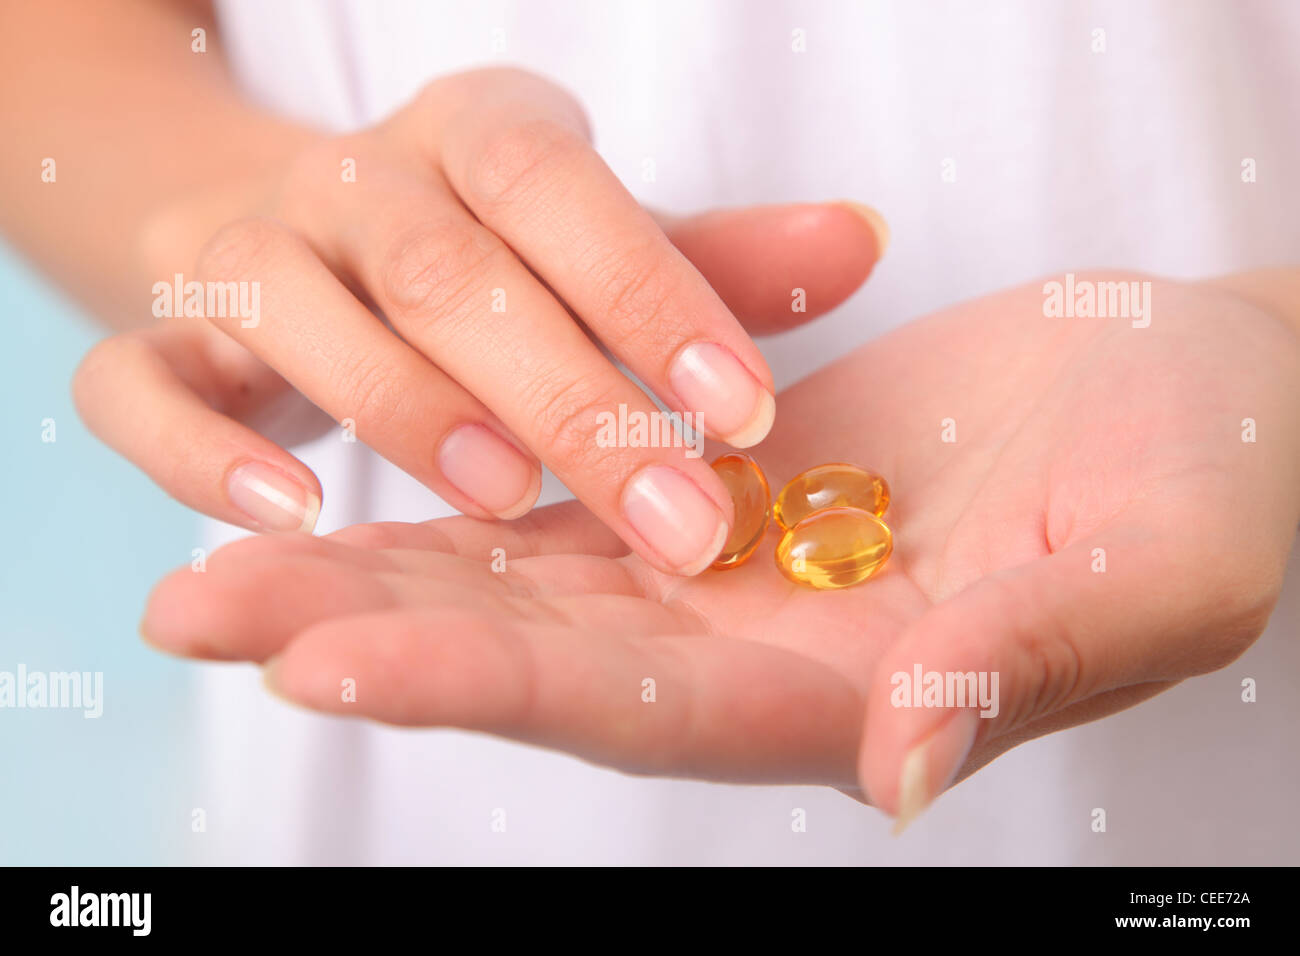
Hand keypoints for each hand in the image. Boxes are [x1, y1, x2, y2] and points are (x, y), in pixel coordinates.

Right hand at [72, 67, 885, 574]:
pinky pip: (136, 385)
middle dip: (565, 398)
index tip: (747, 416)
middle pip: (446, 268)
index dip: (652, 298)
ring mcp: (242, 254)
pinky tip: (292, 523)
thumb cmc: (489, 256)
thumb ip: (709, 260)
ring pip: (296, 309)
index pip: (564, 196)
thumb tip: (862, 241)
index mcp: (475, 140)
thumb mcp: (596, 244)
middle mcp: (355, 182)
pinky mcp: (158, 339)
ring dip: (403, 408)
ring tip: (507, 504)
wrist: (313, 236)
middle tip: (673, 517)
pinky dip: (197, 451)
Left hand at [141, 271, 1299, 825]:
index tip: (332, 661)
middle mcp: (765, 647)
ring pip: (530, 577)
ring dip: (378, 565)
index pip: (643, 711)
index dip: (488, 687)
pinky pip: (574, 491)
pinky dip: (466, 489)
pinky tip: (359, 478)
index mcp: (851, 693)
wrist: (1198, 387)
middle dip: (371, 633)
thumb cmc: (1213, 478)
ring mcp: (739, 563)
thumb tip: (904, 765)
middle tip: (198, 611)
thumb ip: (1021, 668)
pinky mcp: (730, 476)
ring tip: (218, 567)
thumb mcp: (1154, 572)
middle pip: (540, 655)